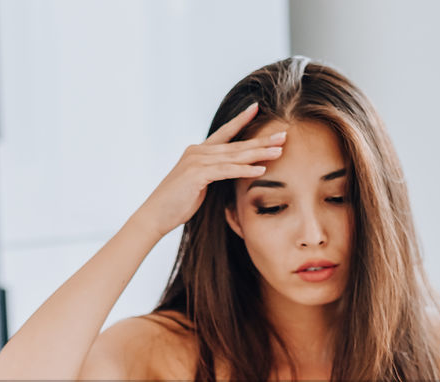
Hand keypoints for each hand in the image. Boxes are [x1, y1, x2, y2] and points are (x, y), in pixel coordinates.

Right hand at [132, 101, 285, 238]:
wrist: (155, 215)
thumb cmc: (175, 203)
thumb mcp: (196, 184)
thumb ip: (211, 174)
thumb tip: (226, 173)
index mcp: (197, 152)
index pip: (224, 133)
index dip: (241, 120)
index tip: (257, 108)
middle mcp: (197, 151)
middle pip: (236, 144)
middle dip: (261, 140)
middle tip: (284, 135)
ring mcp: (196, 161)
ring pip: (234, 156)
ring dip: (258, 153)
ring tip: (279, 151)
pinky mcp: (197, 174)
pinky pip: (226, 171)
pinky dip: (244, 170)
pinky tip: (260, 170)